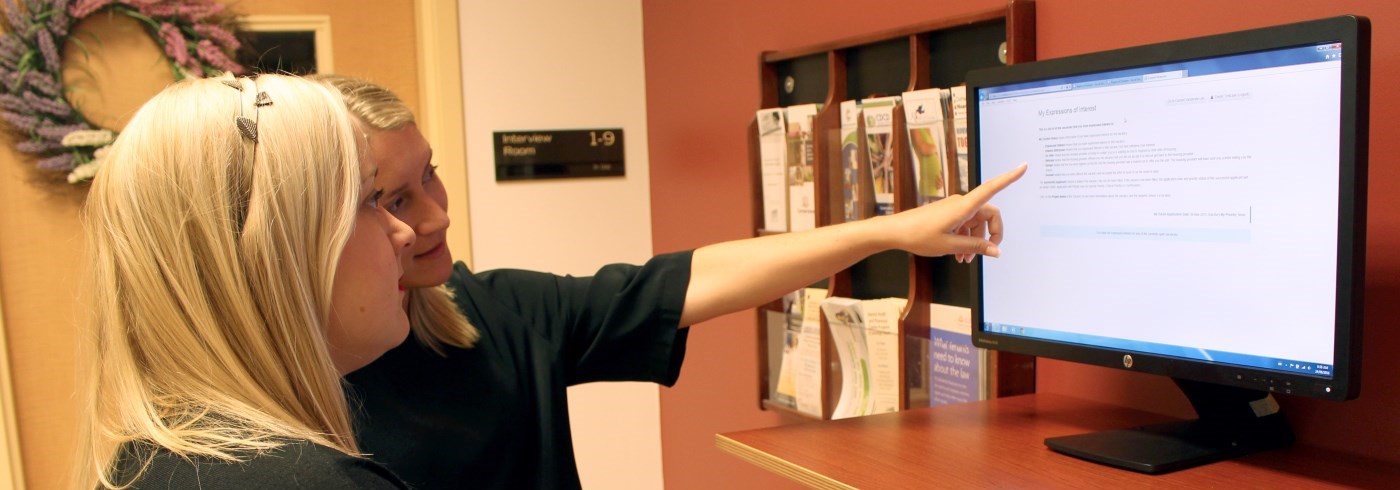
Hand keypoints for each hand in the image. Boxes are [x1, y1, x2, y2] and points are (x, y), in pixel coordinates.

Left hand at [880, 163, 1026, 260]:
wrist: (896, 231)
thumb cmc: (919, 236)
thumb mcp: (950, 245)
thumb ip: (975, 247)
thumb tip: (996, 250)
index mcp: (964, 206)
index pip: (991, 188)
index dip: (1009, 178)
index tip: (1023, 167)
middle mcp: (962, 204)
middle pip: (989, 214)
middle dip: (991, 234)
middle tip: (987, 253)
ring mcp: (955, 208)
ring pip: (977, 223)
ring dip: (976, 241)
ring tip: (965, 260)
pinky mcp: (949, 214)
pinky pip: (966, 224)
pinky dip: (966, 239)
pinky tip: (960, 255)